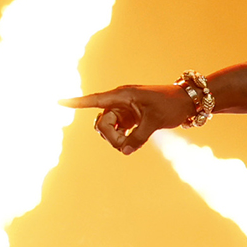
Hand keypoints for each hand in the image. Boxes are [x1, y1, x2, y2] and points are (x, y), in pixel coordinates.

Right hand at [59, 85, 194, 154]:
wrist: (188, 102)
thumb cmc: (171, 104)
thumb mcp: (155, 121)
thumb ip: (138, 137)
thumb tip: (125, 151)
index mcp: (122, 96)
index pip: (95, 100)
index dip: (77, 103)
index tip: (58, 102)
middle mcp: (120, 103)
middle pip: (102, 123)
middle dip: (111, 137)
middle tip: (127, 145)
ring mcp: (125, 111)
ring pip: (109, 130)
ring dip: (117, 140)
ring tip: (134, 144)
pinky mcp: (131, 119)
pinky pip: (119, 133)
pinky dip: (124, 140)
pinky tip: (134, 144)